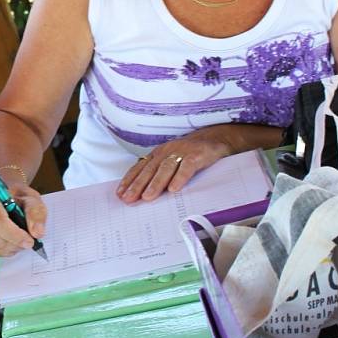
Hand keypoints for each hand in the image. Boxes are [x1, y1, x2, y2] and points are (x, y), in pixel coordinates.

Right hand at [0, 182, 46, 256]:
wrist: (4, 195)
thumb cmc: (17, 195)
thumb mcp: (31, 197)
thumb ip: (36, 212)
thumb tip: (37, 232)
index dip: (14, 235)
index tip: (30, 241)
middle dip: (16, 243)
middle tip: (29, 240)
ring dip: (13, 247)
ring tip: (21, 237)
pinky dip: (7, 249)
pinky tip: (12, 239)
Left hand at [117, 125, 233, 202]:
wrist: (216, 139)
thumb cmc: (191, 154)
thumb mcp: (172, 160)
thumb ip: (160, 173)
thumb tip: (144, 193)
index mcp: (158, 154)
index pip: (140, 167)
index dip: (129, 180)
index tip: (120, 194)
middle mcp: (167, 152)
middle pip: (149, 169)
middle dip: (137, 185)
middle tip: (129, 199)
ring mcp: (182, 152)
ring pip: (165, 168)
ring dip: (155, 183)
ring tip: (147, 197)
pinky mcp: (197, 155)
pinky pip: (187, 167)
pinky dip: (179, 178)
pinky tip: (173, 189)